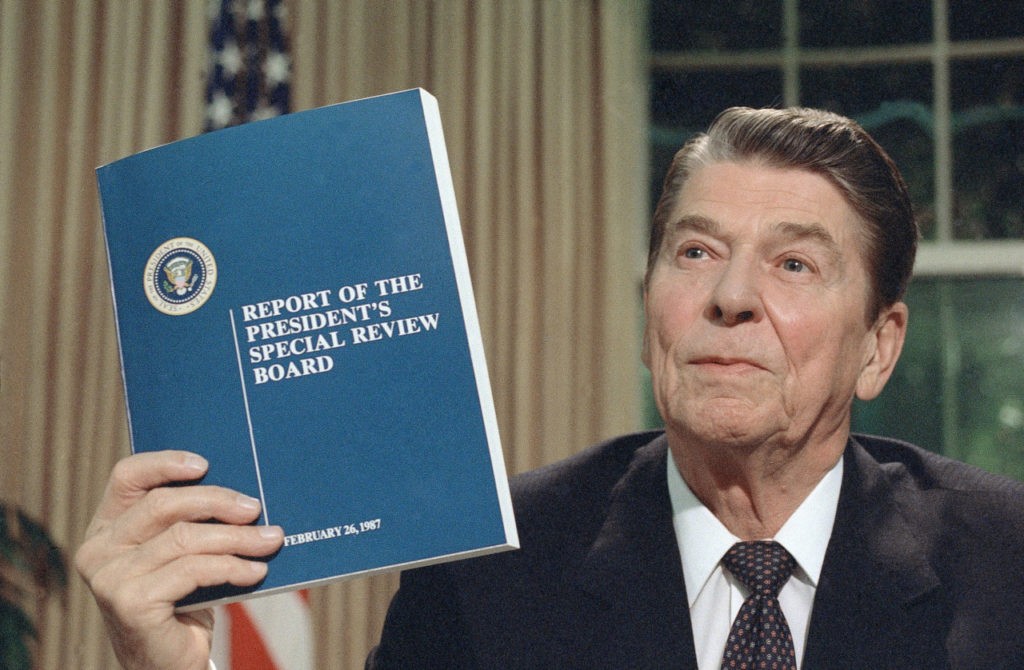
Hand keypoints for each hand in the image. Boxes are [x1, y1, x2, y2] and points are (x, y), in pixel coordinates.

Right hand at [75, 451, 283, 669]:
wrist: (168, 664)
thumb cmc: (182, 601)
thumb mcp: (181, 554)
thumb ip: (192, 522)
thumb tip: (244, 494)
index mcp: (106, 528)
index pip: (127, 477)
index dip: (165, 462)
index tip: (206, 464)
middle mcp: (98, 550)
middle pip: (163, 504)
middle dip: (217, 501)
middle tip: (255, 508)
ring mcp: (110, 578)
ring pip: (185, 538)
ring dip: (237, 537)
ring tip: (270, 540)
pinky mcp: (131, 603)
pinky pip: (193, 570)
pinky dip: (232, 567)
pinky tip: (256, 571)